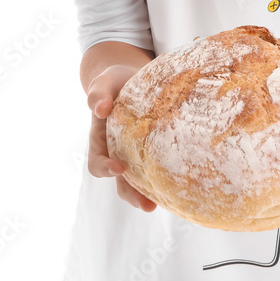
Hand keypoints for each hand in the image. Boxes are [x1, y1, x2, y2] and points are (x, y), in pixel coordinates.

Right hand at [86, 63, 157, 211]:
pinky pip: (160, 165)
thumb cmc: (114, 81)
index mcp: (101, 140)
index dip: (105, 168)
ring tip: (165, 202)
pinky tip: (182, 179)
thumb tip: (100, 108)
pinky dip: (167, 175)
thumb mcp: (104, 81)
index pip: (97, 163)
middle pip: (121, 182)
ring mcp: (138, 152)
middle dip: (132, 195)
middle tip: (147, 205)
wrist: (132, 75)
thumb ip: (97, 92)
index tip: (118, 167)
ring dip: (151, 193)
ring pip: (142, 180)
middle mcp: (118, 152)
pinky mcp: (157, 147)